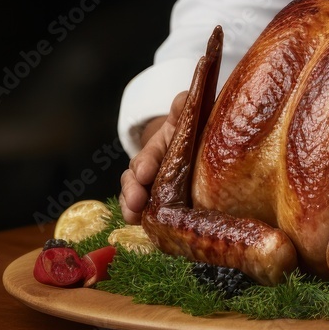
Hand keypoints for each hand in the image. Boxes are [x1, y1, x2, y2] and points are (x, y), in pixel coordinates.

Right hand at [118, 90, 187, 224]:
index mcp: (157, 149)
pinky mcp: (159, 208)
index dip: (145, 164)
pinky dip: (145, 223)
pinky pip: (147, 216)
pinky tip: (151, 231)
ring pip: (134, 201)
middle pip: (133, 181)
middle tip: (136, 202)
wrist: (197, 149)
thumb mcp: (185, 118)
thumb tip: (184, 98)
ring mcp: (152, 190)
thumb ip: (182, 107)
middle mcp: (149, 171)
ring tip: (134, 217)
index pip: (146, 156)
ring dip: (132, 209)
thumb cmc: (190, 132)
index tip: (145, 173)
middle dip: (132, 192)